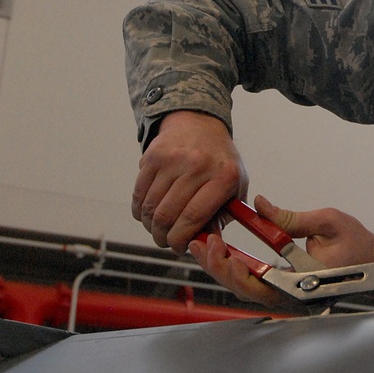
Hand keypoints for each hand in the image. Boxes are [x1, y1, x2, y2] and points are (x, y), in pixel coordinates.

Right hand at [132, 110, 247, 252]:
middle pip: (168, 215)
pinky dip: (138, 210)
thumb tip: (207, 244)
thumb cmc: (220, 163)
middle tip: (165, 242)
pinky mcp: (153, 155)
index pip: (194, 217)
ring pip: (150, 206)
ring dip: (149, 226)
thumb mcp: (235, 187)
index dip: (181, 239)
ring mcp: (174, 158)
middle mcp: (198, 165)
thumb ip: (224, 216)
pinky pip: (138, 192)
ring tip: (156, 230)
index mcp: (224, 177)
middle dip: (162, 237)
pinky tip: (146, 214)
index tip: (178, 248)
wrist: (200, 124)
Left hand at [188, 195, 373, 307]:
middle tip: (201, 243)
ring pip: (247, 289)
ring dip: (223, 268)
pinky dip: (236, 268)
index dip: (232, 268)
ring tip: (204, 245)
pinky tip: (221, 252)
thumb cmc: (358, 243)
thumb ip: (290, 217)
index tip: (217, 246)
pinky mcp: (287, 289)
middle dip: (218, 268)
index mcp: (303, 283)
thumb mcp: (328, 221)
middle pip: (245, 291)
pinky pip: (256, 284)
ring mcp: (289, 295)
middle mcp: (293, 296)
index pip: (259, 284)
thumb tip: (259, 205)